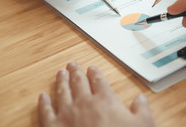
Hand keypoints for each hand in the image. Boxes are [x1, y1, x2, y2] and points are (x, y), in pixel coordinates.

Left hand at [38, 62, 154, 126]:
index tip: (92, 69)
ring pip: (62, 92)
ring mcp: (67, 114)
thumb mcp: (143, 125)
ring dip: (61, 81)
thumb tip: (141, 99)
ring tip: (61, 73)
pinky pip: (46, 112)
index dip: (95, 73)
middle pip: (79, 82)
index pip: (99, 81)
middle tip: (72, 65)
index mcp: (105, 100)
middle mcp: (84, 103)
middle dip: (76, 72)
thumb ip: (142, 110)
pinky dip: (44, 103)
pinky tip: (43, 97)